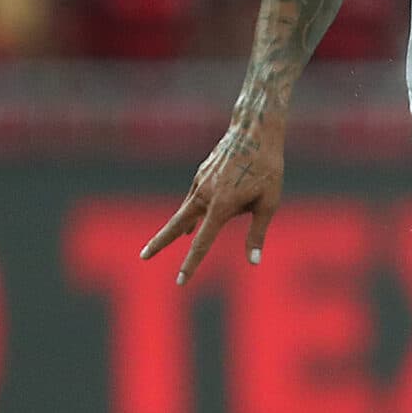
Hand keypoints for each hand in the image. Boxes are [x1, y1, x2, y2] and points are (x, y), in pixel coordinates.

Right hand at [139, 119, 284, 282]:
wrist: (255, 131)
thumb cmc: (268, 168)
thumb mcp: (269, 203)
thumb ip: (257, 233)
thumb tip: (253, 261)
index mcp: (221, 206)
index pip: (202, 242)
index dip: (190, 264)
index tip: (180, 281)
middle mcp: (205, 195)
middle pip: (176, 224)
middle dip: (159, 242)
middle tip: (142, 257)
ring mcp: (200, 182)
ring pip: (187, 211)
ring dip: (181, 227)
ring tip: (170, 241)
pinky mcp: (202, 174)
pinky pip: (196, 198)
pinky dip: (196, 211)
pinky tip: (193, 224)